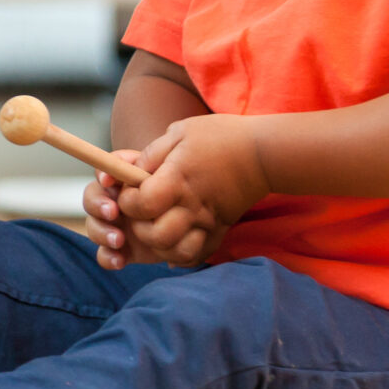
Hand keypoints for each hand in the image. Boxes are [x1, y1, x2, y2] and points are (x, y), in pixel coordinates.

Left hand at [108, 115, 268, 266]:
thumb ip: (149, 155)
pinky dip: (180, 254)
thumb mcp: (178, 133)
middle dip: (139, 228)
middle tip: (140, 213)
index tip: (129, 190)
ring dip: (158, 245)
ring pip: (177, 252)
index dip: (127, 200)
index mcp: (178, 179)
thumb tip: (125, 171)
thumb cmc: (219, 136)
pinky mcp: (220, 230)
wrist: (263, 152)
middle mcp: (192, 206)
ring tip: (154, 228)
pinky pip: (197, 255)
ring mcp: (208, 222)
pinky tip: (172, 240)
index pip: (142, 204)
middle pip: (156, 236)